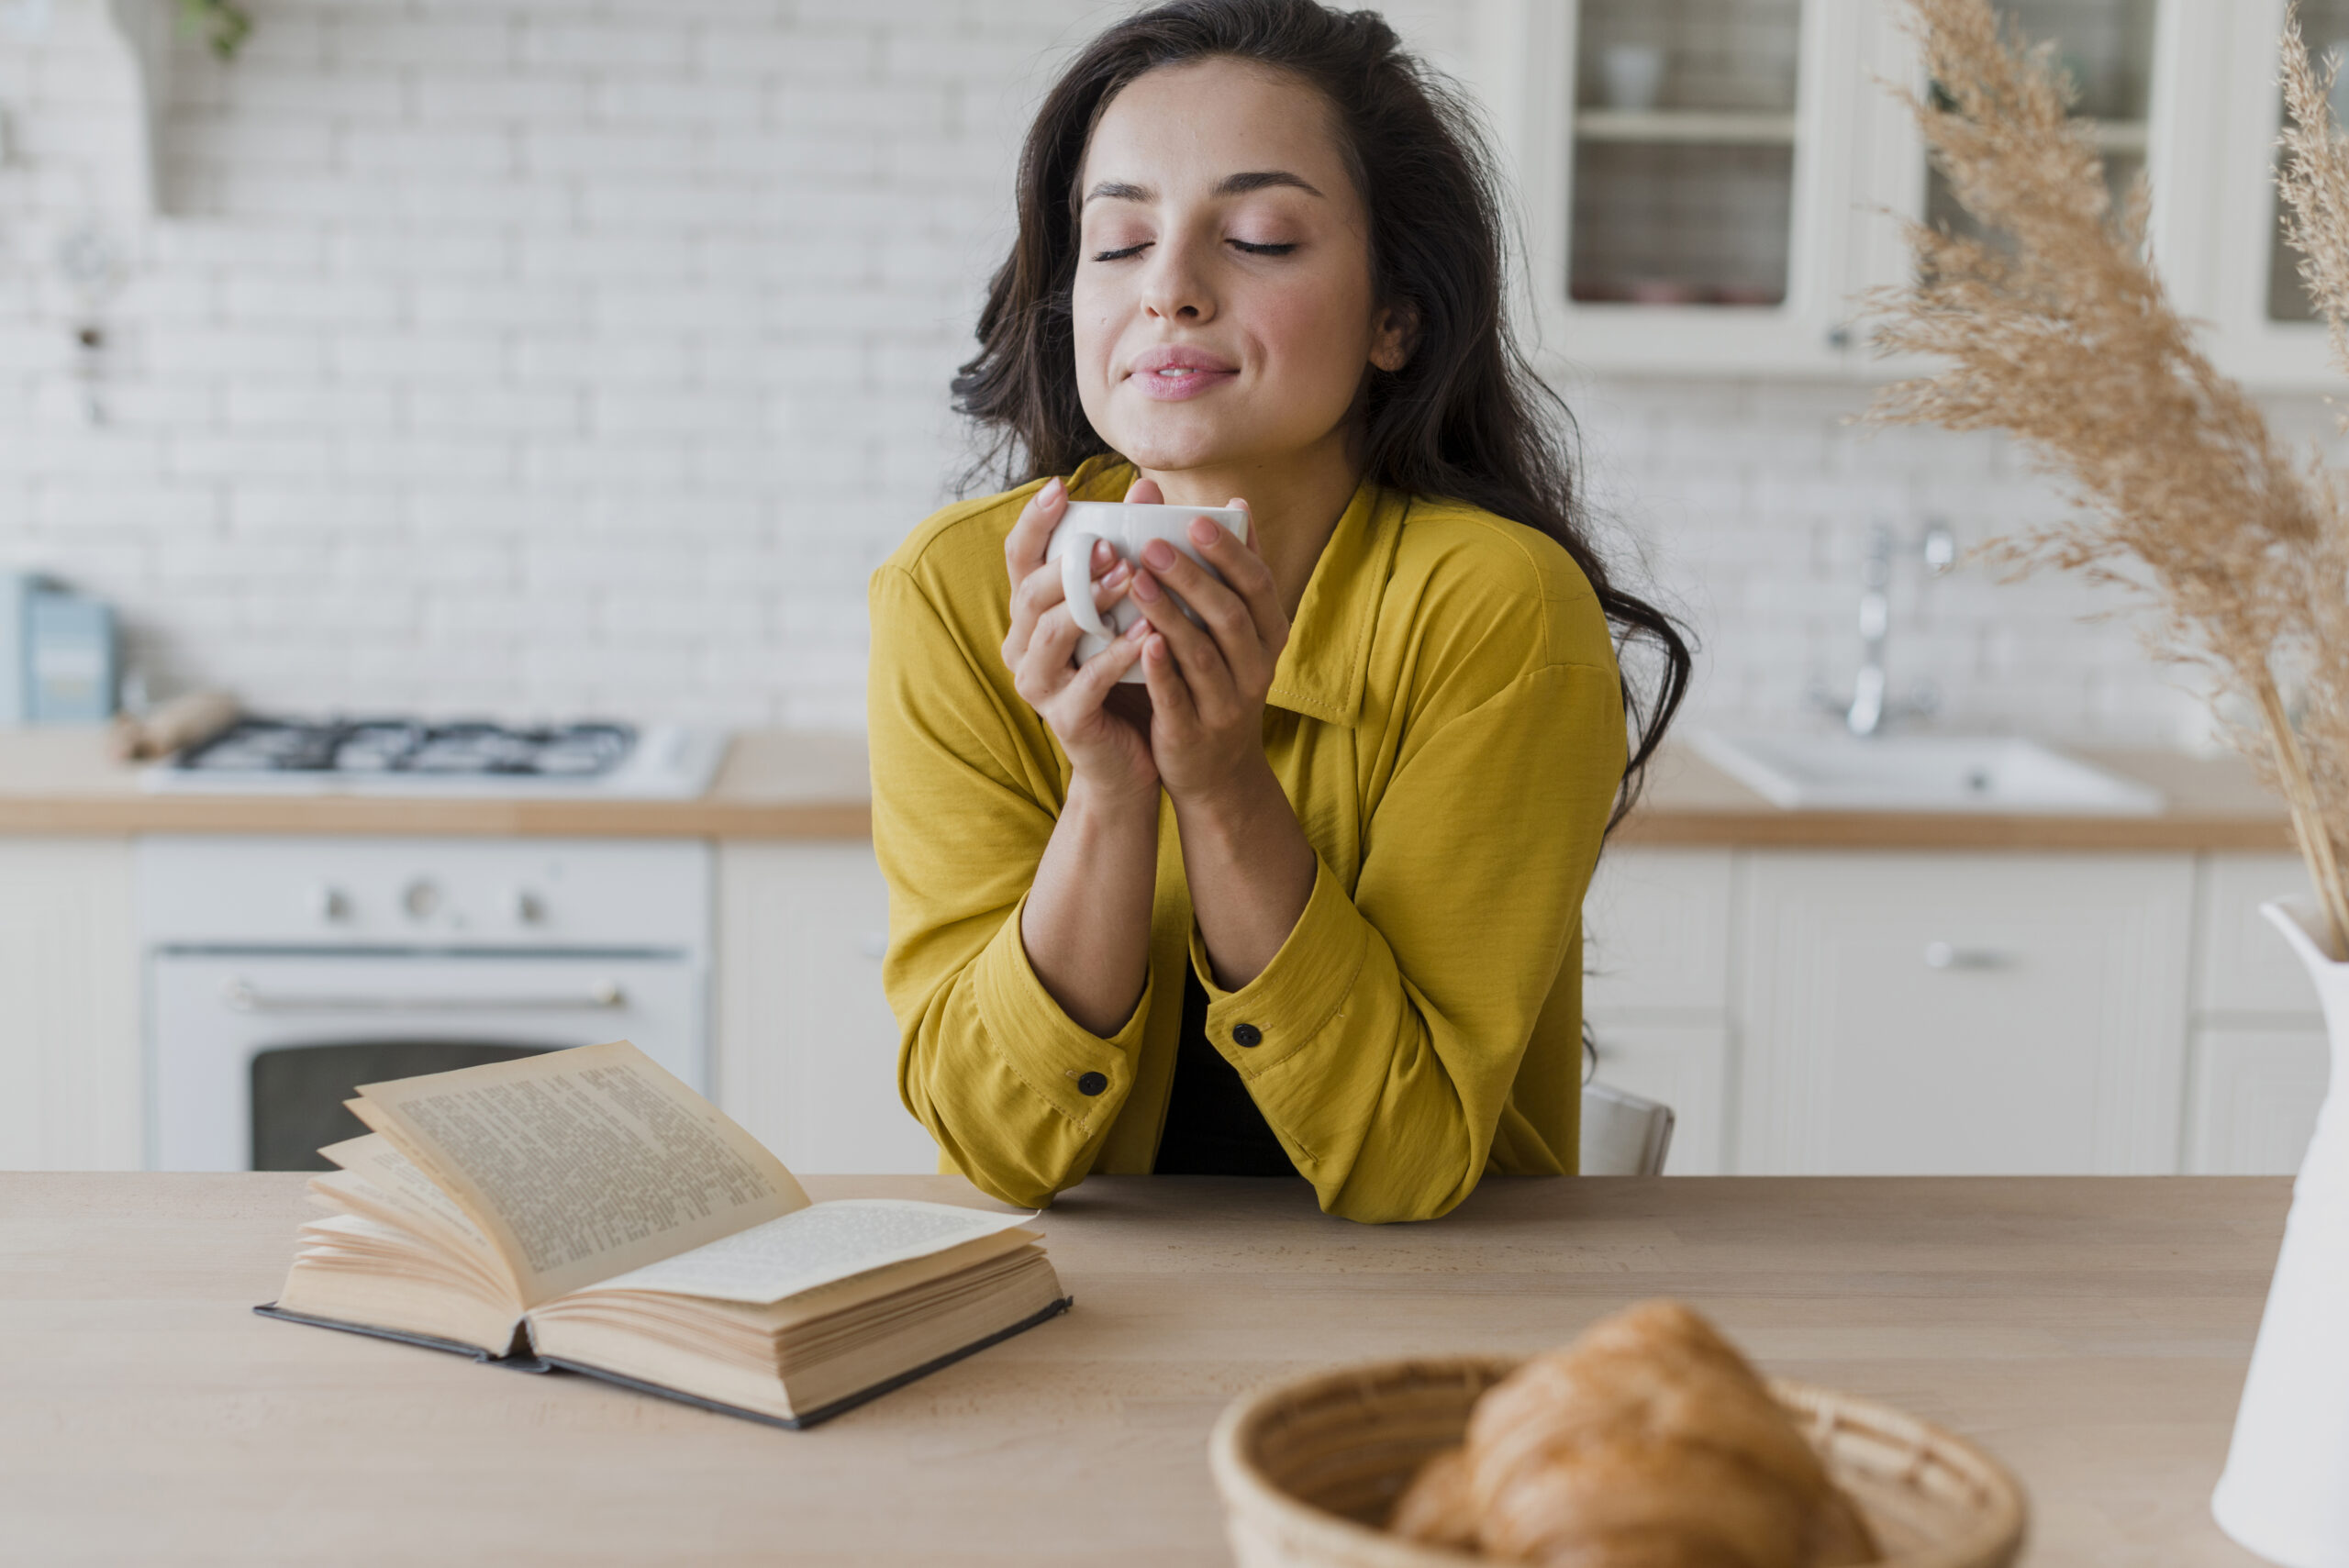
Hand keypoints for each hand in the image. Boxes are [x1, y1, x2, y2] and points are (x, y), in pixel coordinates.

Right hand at [1001, 473, 1160, 808]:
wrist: (1133, 759)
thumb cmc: (1130, 676)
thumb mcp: (1128, 610)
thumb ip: (1131, 552)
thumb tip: (1148, 487)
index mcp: (1033, 614)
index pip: (1019, 558)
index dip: (1033, 522)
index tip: (1060, 488)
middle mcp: (1023, 646)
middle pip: (1030, 593)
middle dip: (1069, 565)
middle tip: (1111, 544)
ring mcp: (1039, 685)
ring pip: (1052, 635)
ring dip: (1091, 603)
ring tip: (1131, 578)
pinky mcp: (1065, 719)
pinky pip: (1087, 681)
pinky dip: (1118, 656)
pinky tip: (1149, 635)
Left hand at [1126, 499, 1290, 802]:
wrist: (1216, 773)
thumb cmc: (1216, 682)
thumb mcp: (1236, 632)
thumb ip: (1229, 573)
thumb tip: (1232, 502)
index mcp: (1269, 636)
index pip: (1259, 585)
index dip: (1230, 551)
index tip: (1195, 517)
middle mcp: (1256, 669)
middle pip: (1230, 615)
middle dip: (1193, 577)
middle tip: (1153, 543)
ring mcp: (1227, 705)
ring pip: (1202, 654)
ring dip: (1170, 615)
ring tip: (1135, 580)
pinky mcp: (1193, 734)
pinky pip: (1178, 698)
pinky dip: (1161, 669)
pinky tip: (1139, 640)